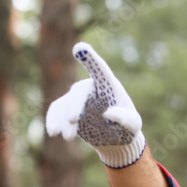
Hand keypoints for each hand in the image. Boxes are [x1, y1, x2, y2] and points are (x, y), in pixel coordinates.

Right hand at [45, 42, 145, 168]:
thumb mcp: (133, 126)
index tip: (80, 48)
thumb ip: (126, 119)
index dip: (90, 59)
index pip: (99, 69)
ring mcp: (77, 98)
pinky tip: (53, 132)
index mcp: (108, 85)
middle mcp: (90, 87)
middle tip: (72, 120)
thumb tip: (108, 113)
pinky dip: (53, 119)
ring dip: (64, 119)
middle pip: (79, 92)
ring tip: (67, 137)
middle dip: (74, 106)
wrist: (116, 139)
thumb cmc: (128, 128)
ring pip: (65, 104)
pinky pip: (56, 110)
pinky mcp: (67, 109)